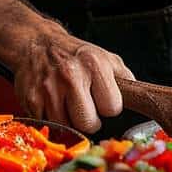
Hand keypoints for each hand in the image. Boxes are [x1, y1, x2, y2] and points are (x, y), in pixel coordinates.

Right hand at [14, 27, 133, 133]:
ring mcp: (49, 89)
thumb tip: (140, 97)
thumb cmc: (75, 54)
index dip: (109, 107)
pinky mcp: (31, 100)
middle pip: (89, 123)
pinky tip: (53, 104)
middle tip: (86, 108)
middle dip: (90, 120)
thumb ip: (125, 78)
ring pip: (68, 127)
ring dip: (70, 121)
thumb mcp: (105, 58)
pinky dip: (52, 120)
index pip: (112, 108)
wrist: (37, 44)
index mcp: (94, 65)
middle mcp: (71, 76)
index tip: (103, 100)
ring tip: (68, 103)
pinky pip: (48, 125)